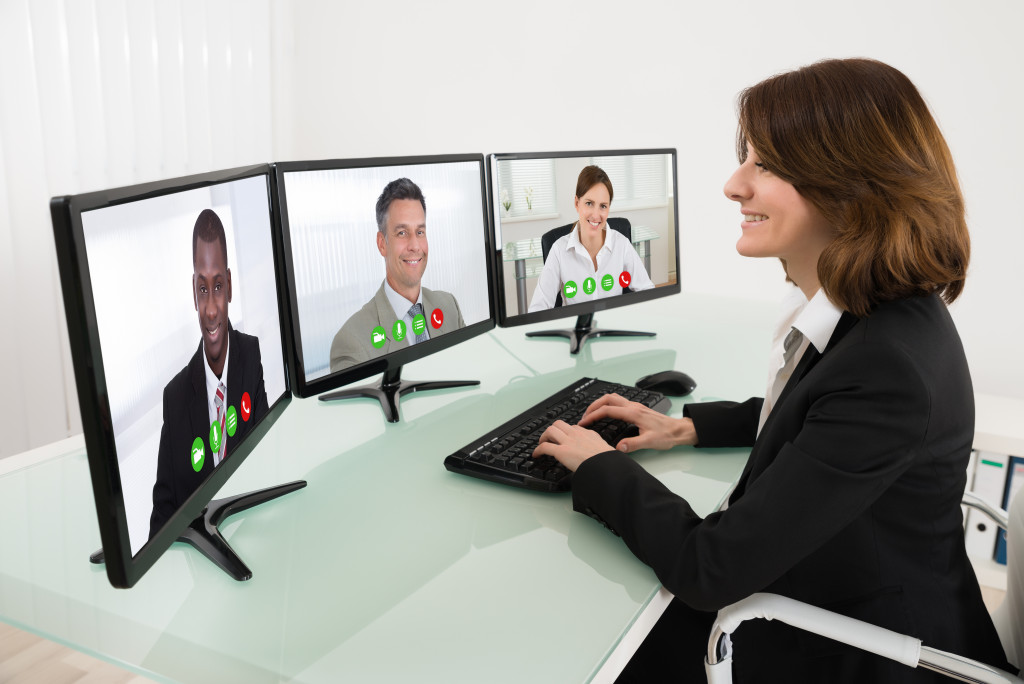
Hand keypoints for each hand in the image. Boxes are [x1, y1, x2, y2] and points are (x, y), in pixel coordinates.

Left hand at [532, 420, 612, 471]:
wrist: (607, 466)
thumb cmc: (609, 462)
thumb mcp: (607, 450)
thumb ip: (600, 449)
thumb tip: (602, 456)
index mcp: (589, 434)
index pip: (574, 427)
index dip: (566, 432)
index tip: (564, 437)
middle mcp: (577, 434)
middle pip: (559, 424)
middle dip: (553, 430)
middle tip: (549, 438)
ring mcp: (568, 442)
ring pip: (550, 430)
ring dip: (544, 437)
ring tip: (542, 444)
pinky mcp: (561, 451)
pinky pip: (544, 447)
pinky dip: (537, 450)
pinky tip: (536, 455)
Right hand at [579, 393, 696, 452]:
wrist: (679, 430)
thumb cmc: (667, 435)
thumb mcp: (650, 442)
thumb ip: (633, 444)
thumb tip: (619, 448)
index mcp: (633, 413)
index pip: (607, 410)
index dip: (593, 415)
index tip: (584, 422)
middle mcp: (633, 407)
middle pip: (608, 398)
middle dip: (593, 406)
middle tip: (585, 416)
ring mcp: (636, 406)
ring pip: (613, 398)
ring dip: (601, 403)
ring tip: (592, 413)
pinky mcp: (638, 409)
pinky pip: (619, 402)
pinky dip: (608, 405)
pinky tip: (607, 414)